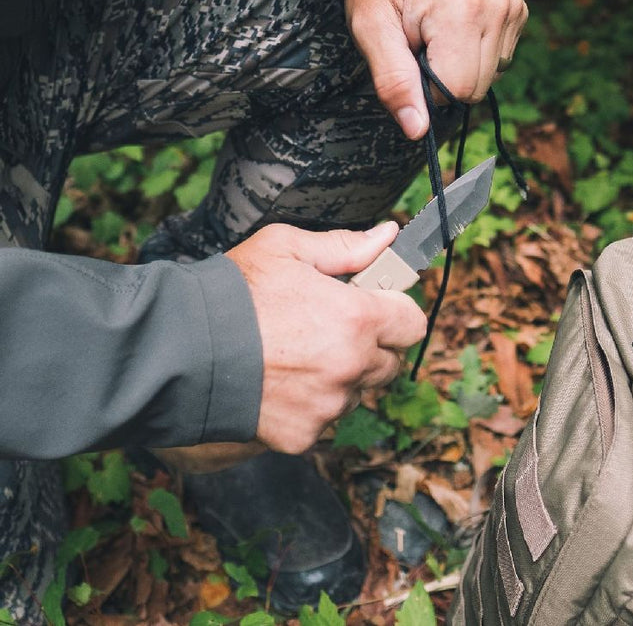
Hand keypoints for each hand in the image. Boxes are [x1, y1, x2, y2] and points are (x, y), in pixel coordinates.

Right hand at [225, 222, 425, 453]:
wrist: (180, 351)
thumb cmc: (233, 293)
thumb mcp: (287, 248)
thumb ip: (345, 246)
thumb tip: (388, 235)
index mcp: (357, 318)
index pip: (412, 323)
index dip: (395, 311)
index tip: (374, 305)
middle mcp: (351, 366)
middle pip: (389, 363)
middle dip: (369, 346)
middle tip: (328, 329)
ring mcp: (328, 406)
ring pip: (356, 393)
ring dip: (340, 378)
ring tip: (297, 356)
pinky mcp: (303, 436)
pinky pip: (324, 420)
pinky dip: (310, 406)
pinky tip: (279, 383)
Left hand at [344, 0, 527, 139]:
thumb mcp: (370, 31)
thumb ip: (394, 82)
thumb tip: (417, 130)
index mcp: (461, 10)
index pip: (457, 90)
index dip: (427, 91)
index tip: (409, 61)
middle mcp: (497, 5)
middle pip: (476, 87)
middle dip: (443, 79)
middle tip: (419, 44)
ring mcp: (511, 5)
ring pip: (490, 77)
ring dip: (459, 67)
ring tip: (435, 34)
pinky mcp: (517, 8)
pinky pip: (499, 59)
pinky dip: (474, 54)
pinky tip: (454, 29)